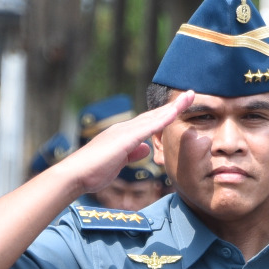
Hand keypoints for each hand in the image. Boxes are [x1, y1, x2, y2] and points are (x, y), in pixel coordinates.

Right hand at [62, 91, 196, 194]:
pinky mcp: (125, 138)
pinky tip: (175, 112)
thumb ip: (133, 153)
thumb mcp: (119, 162)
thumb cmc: (94, 171)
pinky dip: (163, 118)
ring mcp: (125, 131)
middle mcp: (125, 128)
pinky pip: (148, 126)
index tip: (180, 108)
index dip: (165, 115)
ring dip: (173, 107)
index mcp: (124, 135)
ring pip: (154, 116)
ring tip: (189, 96)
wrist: (76, 174)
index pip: (150, 122)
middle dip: (173, 105)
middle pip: (154, 115)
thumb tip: (146, 148)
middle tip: (191, 94)